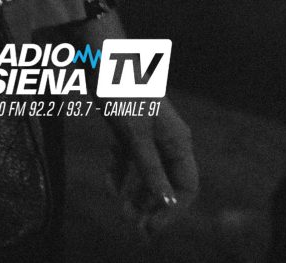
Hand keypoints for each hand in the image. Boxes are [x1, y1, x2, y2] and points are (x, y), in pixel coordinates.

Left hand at [106, 100, 197, 232]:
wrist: (99, 55)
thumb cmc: (121, 90)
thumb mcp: (134, 133)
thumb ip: (150, 167)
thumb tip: (165, 202)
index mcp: (179, 143)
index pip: (186, 186)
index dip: (172, 209)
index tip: (152, 226)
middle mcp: (167, 141)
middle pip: (167, 182)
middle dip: (154, 207)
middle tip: (138, 229)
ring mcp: (146, 134)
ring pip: (147, 173)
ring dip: (137, 194)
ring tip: (125, 215)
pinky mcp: (126, 128)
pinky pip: (128, 159)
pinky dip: (120, 174)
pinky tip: (111, 188)